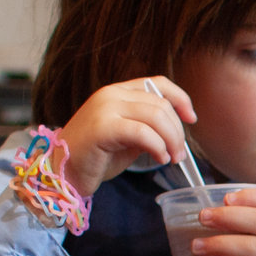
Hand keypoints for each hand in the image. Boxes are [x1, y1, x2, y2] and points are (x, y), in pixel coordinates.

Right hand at [59, 77, 196, 195]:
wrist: (64, 172)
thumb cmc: (97, 155)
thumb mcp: (129, 135)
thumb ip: (148, 126)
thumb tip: (177, 129)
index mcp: (118, 91)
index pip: (158, 83)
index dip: (180, 98)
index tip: (191, 119)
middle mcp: (111, 94)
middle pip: (161, 104)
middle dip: (178, 131)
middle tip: (179, 154)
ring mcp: (105, 108)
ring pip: (155, 117)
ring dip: (172, 140)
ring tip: (171, 158)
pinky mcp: (102, 127)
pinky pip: (142, 133)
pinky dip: (158, 147)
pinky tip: (159, 159)